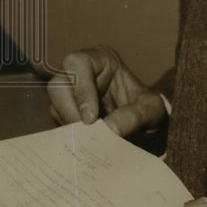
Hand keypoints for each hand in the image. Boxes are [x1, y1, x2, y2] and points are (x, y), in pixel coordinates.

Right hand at [47, 44, 166, 136]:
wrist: (150, 128)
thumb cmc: (151, 109)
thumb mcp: (152, 110)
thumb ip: (134, 116)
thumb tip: (108, 129)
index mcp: (102, 60)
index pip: (78, 63)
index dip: (81, 90)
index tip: (92, 118)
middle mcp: (82, 74)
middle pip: (57, 86)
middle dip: (70, 112)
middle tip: (87, 135)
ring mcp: (72, 95)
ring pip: (55, 107)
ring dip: (71, 127)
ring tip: (92, 142)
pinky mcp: (68, 115)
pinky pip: (59, 125)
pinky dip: (72, 137)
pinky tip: (87, 146)